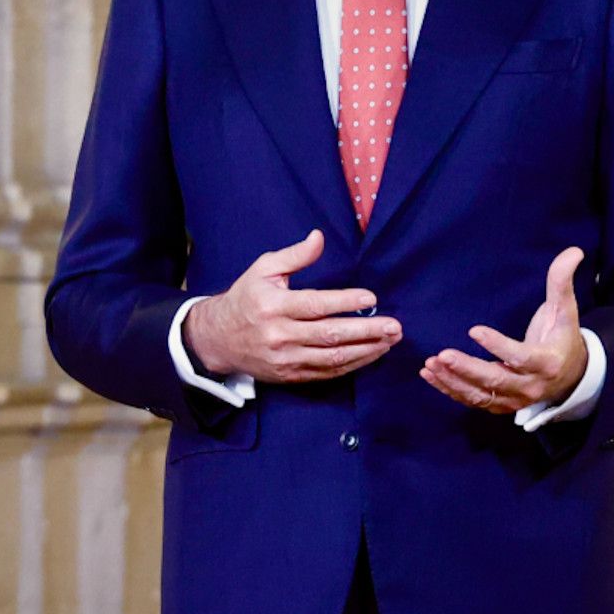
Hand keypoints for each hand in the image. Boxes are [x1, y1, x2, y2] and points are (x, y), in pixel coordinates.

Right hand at [183, 229, 401, 383]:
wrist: (219, 338)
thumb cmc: (246, 298)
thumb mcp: (264, 269)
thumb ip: (294, 255)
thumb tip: (319, 237)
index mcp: (273, 305)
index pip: (315, 305)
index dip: (345, 302)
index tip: (372, 298)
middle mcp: (280, 334)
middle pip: (330, 335)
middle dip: (366, 331)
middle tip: (394, 326)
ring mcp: (286, 358)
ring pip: (332, 358)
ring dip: (366, 350)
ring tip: (389, 341)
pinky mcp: (290, 375)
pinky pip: (326, 373)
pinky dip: (352, 365)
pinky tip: (370, 354)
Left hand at [420, 245, 589, 412]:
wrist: (571, 376)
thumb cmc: (562, 337)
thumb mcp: (565, 311)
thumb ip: (562, 283)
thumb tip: (573, 251)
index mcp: (546, 362)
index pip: (520, 357)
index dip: (497, 346)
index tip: (473, 330)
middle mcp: (530, 386)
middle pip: (495, 380)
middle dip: (467, 369)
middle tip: (442, 354)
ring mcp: (514, 399)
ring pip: (480, 395)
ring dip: (453, 381)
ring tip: (430, 363)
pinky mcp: (500, 405)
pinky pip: (473, 400)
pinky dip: (450, 389)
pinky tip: (429, 374)